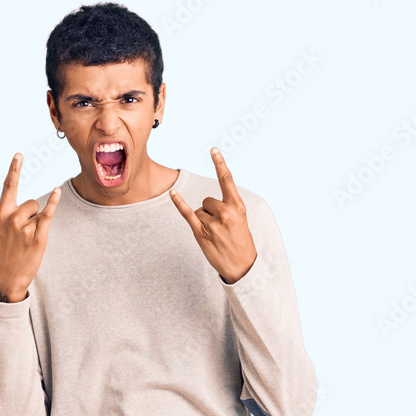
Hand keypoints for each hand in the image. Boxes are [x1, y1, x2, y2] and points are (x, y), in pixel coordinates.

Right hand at [0, 153, 60, 301]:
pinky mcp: (38, 236)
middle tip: (23, 234)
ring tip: (28, 239)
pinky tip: (57, 191)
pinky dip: (54, 202)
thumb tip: (34, 204)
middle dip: (32, 214)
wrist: (6, 277)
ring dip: (37, 222)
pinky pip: (48, 214)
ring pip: (39, 211)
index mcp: (0, 214)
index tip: (19, 154)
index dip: (14, 170)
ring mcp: (24, 227)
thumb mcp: (2, 230)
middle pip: (31, 202)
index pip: (8, 187)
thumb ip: (13, 214)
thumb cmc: (6, 252)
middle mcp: (11, 218)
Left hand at [169, 147, 256, 283]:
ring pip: (199, 210)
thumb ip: (228, 207)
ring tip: (215, 235)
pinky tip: (173, 193)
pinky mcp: (200, 232)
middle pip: (207, 199)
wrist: (242, 266)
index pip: (227, 180)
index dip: (219, 163)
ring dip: (204, 220)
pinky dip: (179, 203)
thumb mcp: (241, 220)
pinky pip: (187, 213)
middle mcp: (225, 212)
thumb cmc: (241, 242)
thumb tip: (206, 201)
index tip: (212, 149)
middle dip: (210, 211)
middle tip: (221, 227)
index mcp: (238, 206)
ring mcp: (212, 223)